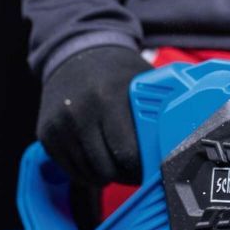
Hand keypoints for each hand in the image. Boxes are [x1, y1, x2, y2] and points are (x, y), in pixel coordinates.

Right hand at [37, 46, 151, 185]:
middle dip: (126, 175)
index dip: (142, 168)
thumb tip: (183, 144)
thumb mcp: (142, 84)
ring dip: (107, 175)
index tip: (152, 170)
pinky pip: (72, 170)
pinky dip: (88, 172)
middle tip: (137, 170)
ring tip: (119, 163)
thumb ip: (157, 114)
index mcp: (108, 100)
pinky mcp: (46, 135)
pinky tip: (100, 159)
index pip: (128, 154)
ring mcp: (59, 125)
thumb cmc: (118, 74)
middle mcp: (79, 114)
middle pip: (107, 169)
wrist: (76, 54)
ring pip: (89, 174)